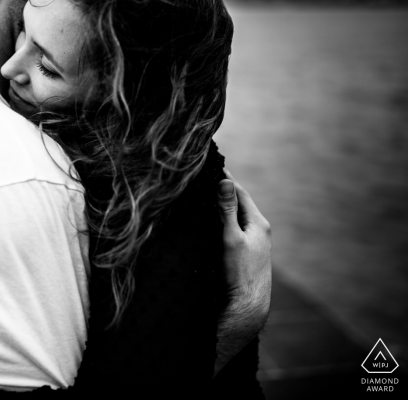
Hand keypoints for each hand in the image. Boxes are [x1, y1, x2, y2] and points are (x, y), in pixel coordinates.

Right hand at [217, 170, 271, 320]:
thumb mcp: (231, 237)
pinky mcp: (248, 253)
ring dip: (225, 206)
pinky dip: (226, 220)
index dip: (227, 179)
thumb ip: (227, 210)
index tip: (215, 165)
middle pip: (240, 204)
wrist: (247, 304)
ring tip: (210, 195)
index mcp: (259, 223)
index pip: (241, 193)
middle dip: (226, 190)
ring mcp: (255, 243)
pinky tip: (215, 223)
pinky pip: (236, 229)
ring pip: (238, 217)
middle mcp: (260, 231)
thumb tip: (225, 182)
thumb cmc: (240, 272)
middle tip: (210, 176)